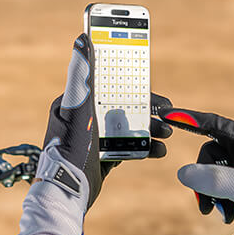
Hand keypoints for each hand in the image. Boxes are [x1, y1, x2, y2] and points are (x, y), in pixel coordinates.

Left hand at [38, 34, 170, 208]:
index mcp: (74, 103)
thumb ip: (83, 76)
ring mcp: (93, 138)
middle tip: (168, 110)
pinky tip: (158, 150)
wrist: (66, 195)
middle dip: (145, 107)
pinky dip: (143, 147)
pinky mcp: (101, 156)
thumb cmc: (69, 151)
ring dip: (149, 127)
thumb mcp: (78, 110)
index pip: (104, 81)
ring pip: (127, 125)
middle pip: (120, 104)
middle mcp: (83, 118)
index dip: (128, 78)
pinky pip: (127, 146)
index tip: (150, 79)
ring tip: (167, 132)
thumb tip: (83, 39)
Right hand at [156, 105, 233, 222]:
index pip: (215, 125)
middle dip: (206, 182)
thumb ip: (217, 180)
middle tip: (207, 210)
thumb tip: (183, 173)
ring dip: (217, 195)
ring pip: (221, 173)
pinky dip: (230, 199)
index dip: (189, 120)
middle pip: (214, 156)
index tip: (167, 113)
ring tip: (225, 217)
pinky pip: (233, 184)